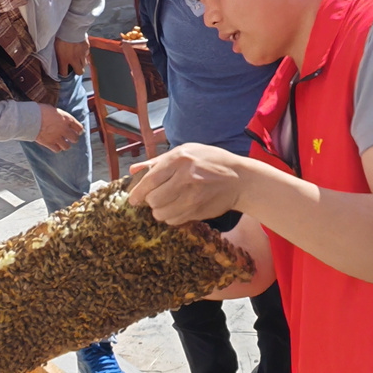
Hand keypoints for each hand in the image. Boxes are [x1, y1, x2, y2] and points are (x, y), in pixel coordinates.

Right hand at [36, 104, 83, 150]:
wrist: (30, 117)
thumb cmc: (40, 110)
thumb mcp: (54, 110)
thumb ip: (60, 116)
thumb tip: (61, 119)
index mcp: (66, 119)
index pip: (79, 127)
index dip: (79, 130)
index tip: (78, 131)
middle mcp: (64, 129)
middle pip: (75, 138)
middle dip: (73, 138)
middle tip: (70, 138)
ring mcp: (57, 137)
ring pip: (67, 146)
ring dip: (65, 144)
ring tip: (62, 143)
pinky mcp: (49, 143)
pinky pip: (57, 150)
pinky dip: (57, 148)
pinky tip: (54, 145)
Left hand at [54, 35, 89, 77]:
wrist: (71, 27)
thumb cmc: (61, 35)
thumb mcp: (55, 46)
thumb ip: (57, 54)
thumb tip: (57, 57)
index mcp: (64, 59)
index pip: (64, 73)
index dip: (63, 74)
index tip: (63, 71)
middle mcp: (74, 59)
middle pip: (79, 72)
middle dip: (77, 71)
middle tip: (75, 67)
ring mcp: (82, 54)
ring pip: (85, 64)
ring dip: (82, 63)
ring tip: (78, 59)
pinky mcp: (87, 48)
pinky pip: (87, 54)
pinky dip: (85, 54)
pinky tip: (81, 50)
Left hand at [127, 144, 245, 225]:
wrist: (239, 179)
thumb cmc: (210, 161)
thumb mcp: (186, 151)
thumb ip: (158, 161)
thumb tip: (133, 170)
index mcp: (179, 159)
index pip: (150, 180)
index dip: (138, 192)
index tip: (133, 199)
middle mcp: (185, 178)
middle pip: (153, 199)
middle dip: (151, 201)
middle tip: (156, 197)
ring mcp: (192, 197)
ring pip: (161, 213)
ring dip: (160, 210)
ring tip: (168, 203)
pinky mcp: (198, 211)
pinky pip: (174, 220)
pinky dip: (172, 217)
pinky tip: (180, 207)